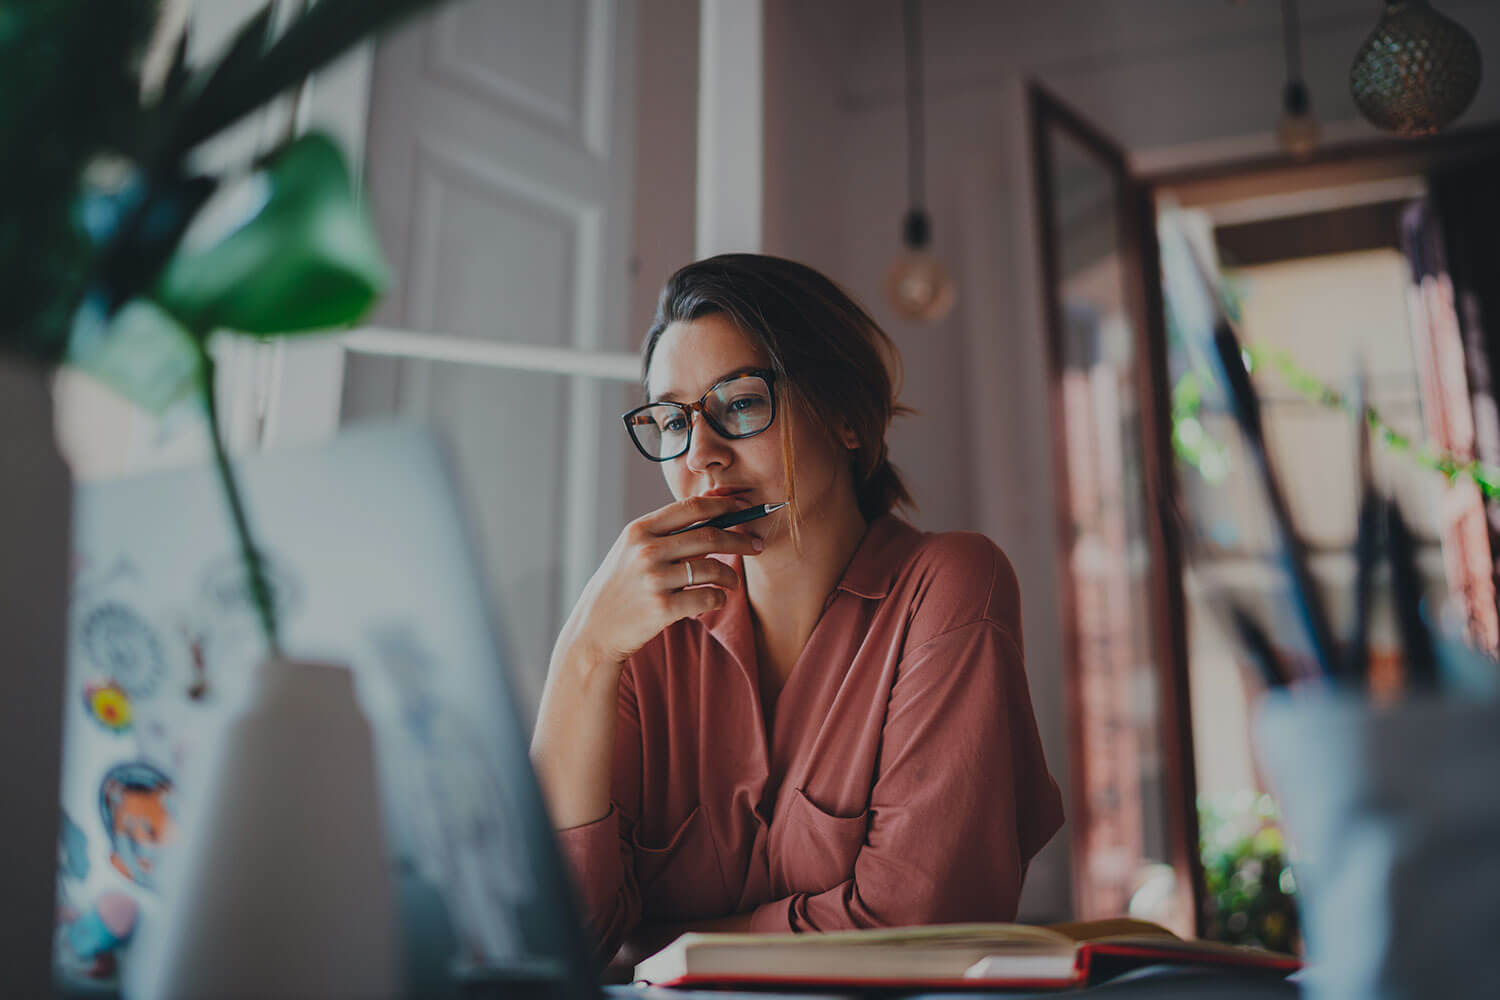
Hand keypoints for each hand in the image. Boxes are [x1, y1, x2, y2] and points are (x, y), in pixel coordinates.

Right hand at [556, 495, 762, 667]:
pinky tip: (716, 599)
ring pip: (713, 569)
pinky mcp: (662, 608)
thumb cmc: (620, 587)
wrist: (594, 630)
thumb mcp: (632, 550)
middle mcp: (646, 550)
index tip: (745, 506)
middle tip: (757, 545)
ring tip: (733, 581)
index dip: (724, 504)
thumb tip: (712, 508)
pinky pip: (708, 598)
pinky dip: (719, 598)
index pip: (691, 507)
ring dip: (731, 575)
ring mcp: (654, 580)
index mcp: (639, 530)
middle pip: (710, 536)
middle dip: (740, 539)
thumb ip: (665, 531)